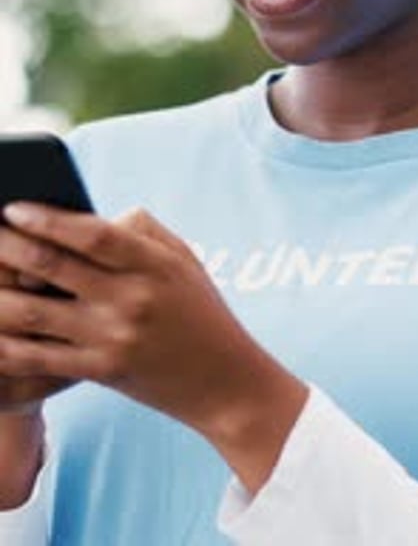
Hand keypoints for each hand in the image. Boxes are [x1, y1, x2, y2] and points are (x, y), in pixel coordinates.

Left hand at [0, 204, 306, 490]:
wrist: (224, 381)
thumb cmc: (201, 310)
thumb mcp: (183, 258)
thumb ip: (140, 229)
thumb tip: (86, 218)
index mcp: (152, 264)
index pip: (91, 232)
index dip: (48, 218)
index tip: (14, 208)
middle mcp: (130, 299)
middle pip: (53, 267)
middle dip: (10, 247)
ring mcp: (112, 338)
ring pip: (34, 313)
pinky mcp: (101, 371)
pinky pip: (40, 356)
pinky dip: (7, 344)